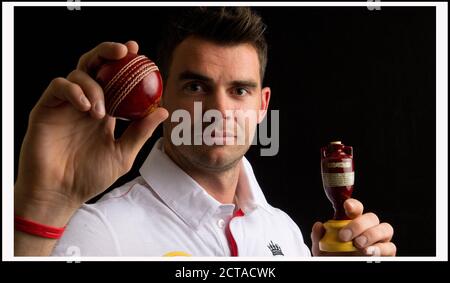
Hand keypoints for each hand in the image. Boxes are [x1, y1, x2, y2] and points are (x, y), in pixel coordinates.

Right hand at [15, 41, 168, 223]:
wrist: (60, 195)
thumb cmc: (90, 177)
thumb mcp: (123, 155)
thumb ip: (140, 132)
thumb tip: (163, 110)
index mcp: (105, 112)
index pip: (115, 79)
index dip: (125, 63)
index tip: (140, 53)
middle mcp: (85, 103)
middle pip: (94, 66)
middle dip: (108, 52)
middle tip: (125, 50)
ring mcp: (65, 105)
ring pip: (78, 74)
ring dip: (94, 85)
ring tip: (101, 112)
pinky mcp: (46, 109)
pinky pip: (59, 86)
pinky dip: (74, 90)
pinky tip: (86, 106)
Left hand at [311, 198, 395, 255]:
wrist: (339, 268)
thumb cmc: (333, 257)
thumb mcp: (321, 248)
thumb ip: (319, 237)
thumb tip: (318, 225)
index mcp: (352, 223)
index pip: (356, 208)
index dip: (354, 205)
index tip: (346, 206)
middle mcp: (367, 229)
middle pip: (371, 217)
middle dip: (359, 224)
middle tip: (344, 237)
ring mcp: (379, 240)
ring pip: (386, 229)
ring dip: (371, 235)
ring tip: (358, 245)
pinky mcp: (387, 253)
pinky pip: (390, 247)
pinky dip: (380, 249)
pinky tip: (368, 253)